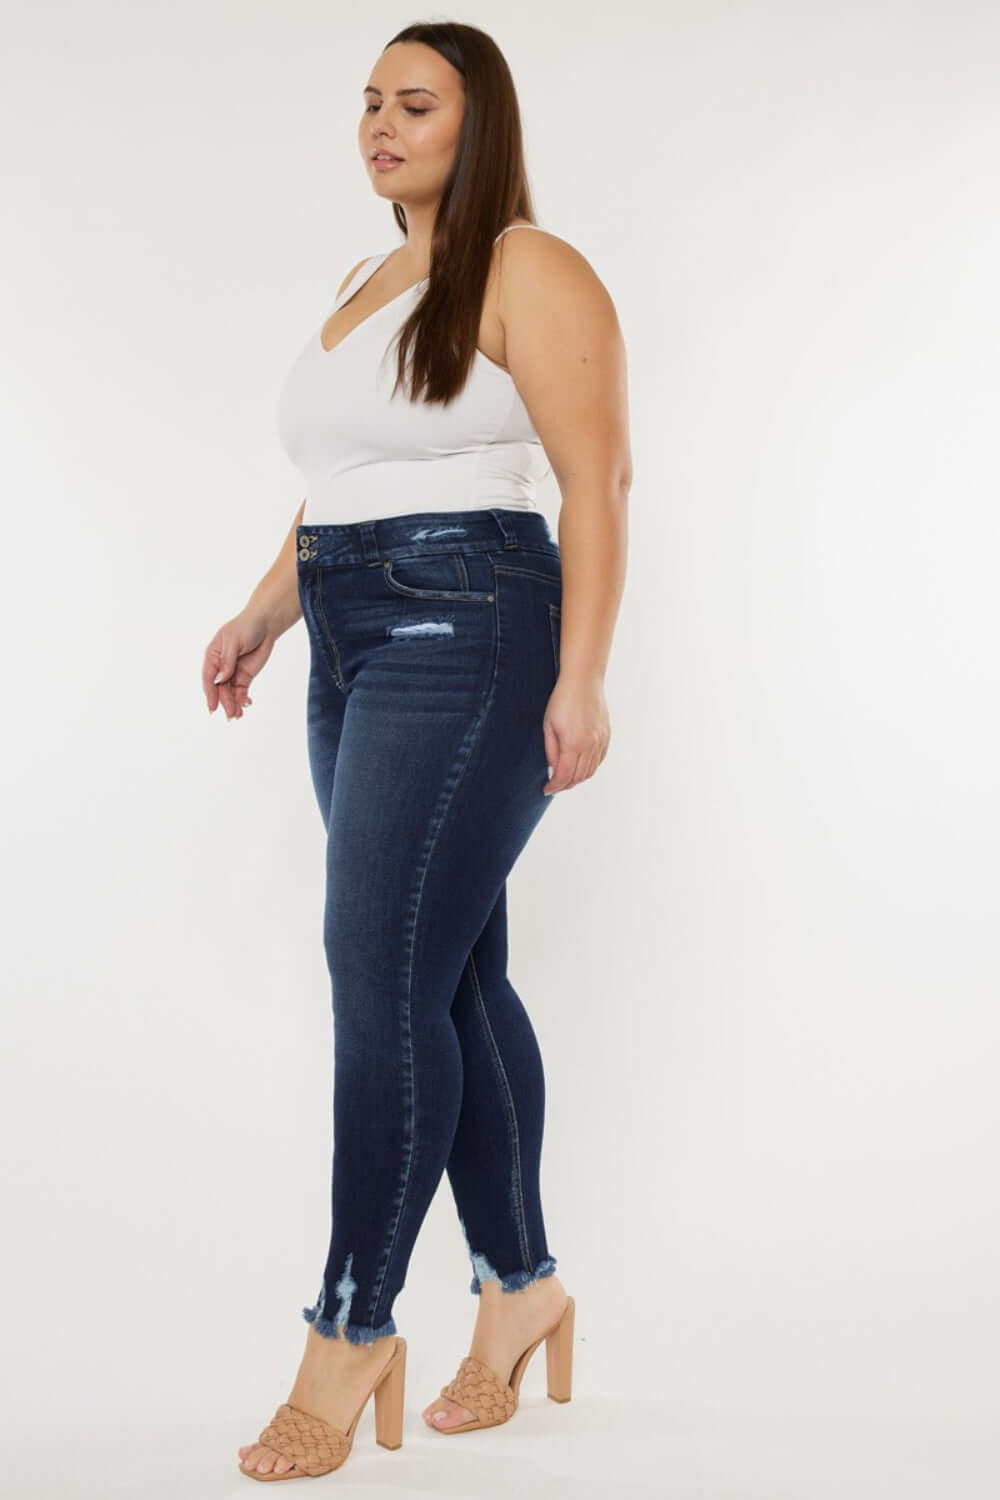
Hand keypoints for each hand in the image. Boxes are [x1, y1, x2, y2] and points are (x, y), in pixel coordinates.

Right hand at [203, 607, 275, 719]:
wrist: (265, 624)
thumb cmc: (246, 627)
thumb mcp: (234, 642)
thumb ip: (227, 661)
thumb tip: (220, 679)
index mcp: (213, 656)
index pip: (209, 677)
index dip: (210, 693)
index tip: (212, 707)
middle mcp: (221, 666)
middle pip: (220, 688)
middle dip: (225, 702)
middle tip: (230, 715)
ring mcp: (233, 672)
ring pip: (230, 692)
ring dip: (233, 704)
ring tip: (237, 715)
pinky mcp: (244, 676)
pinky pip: (241, 690)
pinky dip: (242, 699)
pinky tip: (246, 704)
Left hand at [542, 670, 609, 794]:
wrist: (583, 681)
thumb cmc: (562, 700)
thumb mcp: (548, 725)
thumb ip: (551, 751)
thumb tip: (553, 769)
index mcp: (573, 743)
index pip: (564, 775)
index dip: (554, 786)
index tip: (547, 789)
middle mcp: (590, 745)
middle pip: (578, 777)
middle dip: (565, 785)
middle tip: (554, 786)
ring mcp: (600, 741)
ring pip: (590, 771)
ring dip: (577, 779)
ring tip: (566, 779)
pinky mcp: (606, 736)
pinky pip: (599, 760)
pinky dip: (589, 769)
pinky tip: (580, 768)